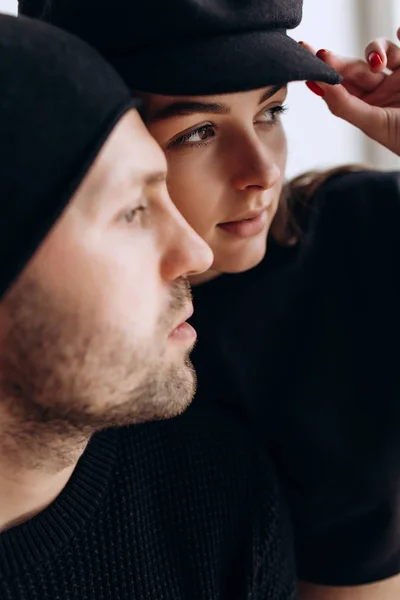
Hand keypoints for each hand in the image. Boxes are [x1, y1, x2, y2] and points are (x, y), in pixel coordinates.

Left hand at [301, 29, 399, 155]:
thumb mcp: (373, 123)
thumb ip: (345, 105)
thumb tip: (319, 84)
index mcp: (364, 107)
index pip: (338, 86)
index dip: (322, 72)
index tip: (305, 57)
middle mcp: (380, 90)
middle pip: (354, 67)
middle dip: (338, 61)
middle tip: (322, 54)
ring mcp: (399, 76)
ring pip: (379, 51)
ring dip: (375, 50)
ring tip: (378, 62)